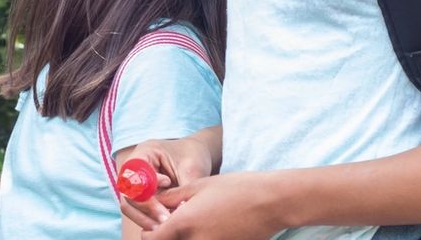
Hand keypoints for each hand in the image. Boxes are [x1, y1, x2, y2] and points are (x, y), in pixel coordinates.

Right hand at [120, 133, 218, 229]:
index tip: (167, 191)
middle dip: (146, 208)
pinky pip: (137, 211)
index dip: (146, 187)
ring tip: (164, 227)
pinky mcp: (140, 196)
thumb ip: (182, 189)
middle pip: (128, 192)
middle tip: (166, 221)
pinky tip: (164, 225)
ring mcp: (134, 183)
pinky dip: (149, 220)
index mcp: (144, 153)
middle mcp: (133, 169)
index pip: (134, 173)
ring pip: (129, 205)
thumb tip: (179, 212)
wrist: (194, 154)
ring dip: (144, 218)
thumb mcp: (191, 169)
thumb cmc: (192, 156)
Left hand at [142, 172, 284, 239]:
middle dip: (168, 236)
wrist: (271, 202)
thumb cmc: (235, 189)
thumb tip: (155, 203)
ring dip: (185, 238)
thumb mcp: (198, 186)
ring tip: (195, 222)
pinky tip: (211, 226)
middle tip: (175, 222)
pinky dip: (202, 239)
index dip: (150, 232)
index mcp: (184, 224)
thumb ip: (171, 197)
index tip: (155, 225)